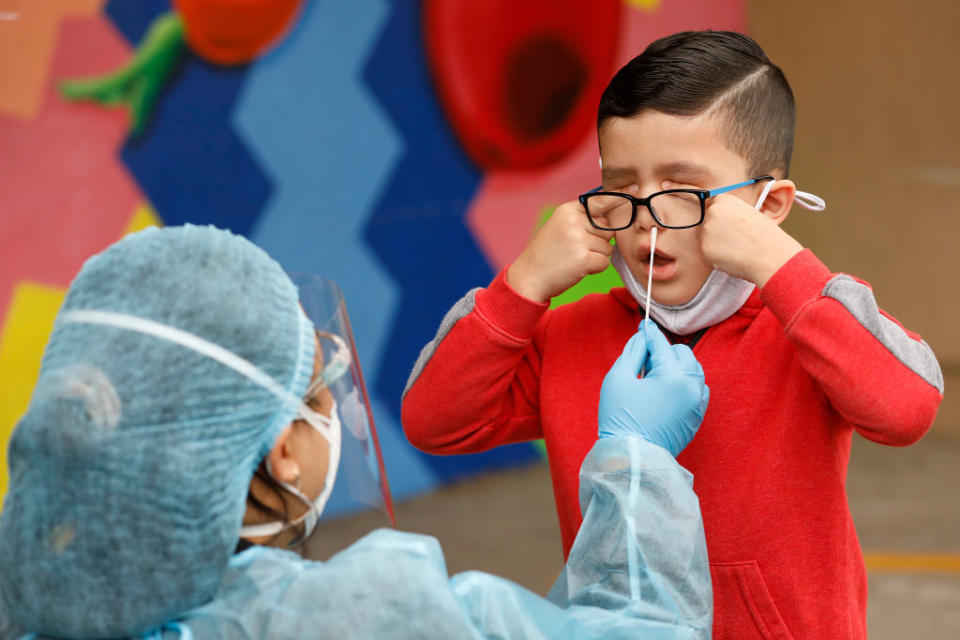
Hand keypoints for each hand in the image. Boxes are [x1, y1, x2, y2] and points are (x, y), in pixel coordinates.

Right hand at [507, 199, 614, 302]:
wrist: (529, 277)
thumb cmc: (547, 253)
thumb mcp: (559, 226)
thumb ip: (582, 218)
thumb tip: (613, 209)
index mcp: (568, 210)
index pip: (602, 200)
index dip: (619, 199)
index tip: (632, 192)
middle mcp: (574, 221)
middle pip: (608, 228)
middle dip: (600, 241)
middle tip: (578, 249)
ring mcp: (579, 240)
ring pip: (608, 247)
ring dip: (597, 256)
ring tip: (574, 259)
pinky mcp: (584, 259)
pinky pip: (605, 262)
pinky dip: (595, 268)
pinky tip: (577, 268)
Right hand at [598, 321, 708, 456]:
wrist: (632, 458)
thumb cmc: (620, 418)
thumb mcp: (618, 378)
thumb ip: (633, 352)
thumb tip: (643, 337)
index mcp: (673, 377)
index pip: (662, 345)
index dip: (649, 334)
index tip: (643, 326)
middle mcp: (692, 387)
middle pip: (683, 353)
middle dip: (665, 351)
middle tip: (644, 358)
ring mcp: (698, 403)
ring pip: (693, 370)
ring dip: (677, 365)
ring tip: (654, 374)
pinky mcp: (697, 416)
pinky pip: (697, 388)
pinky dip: (685, 382)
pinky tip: (666, 388)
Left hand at [662, 180, 803, 287]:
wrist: (770, 255)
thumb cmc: (764, 237)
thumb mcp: (749, 214)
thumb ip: (728, 212)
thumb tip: (712, 213)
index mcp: (725, 200)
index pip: (699, 194)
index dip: (679, 189)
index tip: (664, 186)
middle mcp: (713, 212)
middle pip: (702, 222)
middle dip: (712, 231)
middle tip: (734, 238)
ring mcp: (707, 230)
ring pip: (703, 238)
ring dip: (715, 245)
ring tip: (736, 247)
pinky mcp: (705, 248)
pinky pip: (705, 253)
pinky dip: (716, 258)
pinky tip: (731, 256)